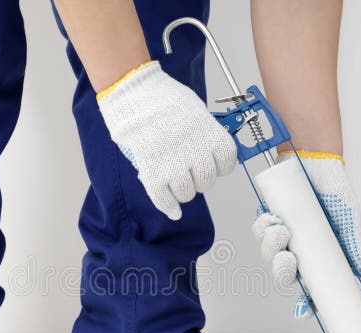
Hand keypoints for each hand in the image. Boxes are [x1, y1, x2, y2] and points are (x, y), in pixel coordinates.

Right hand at [97, 61, 236, 219]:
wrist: (133, 92)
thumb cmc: (161, 96)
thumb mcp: (194, 109)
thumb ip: (202, 131)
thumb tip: (206, 148)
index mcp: (209, 133)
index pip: (227, 161)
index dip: (221, 167)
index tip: (215, 166)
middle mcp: (196, 151)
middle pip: (207, 181)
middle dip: (200, 180)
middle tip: (191, 174)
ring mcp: (175, 164)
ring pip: (187, 193)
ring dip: (184, 192)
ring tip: (177, 184)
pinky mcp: (154, 172)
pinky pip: (164, 198)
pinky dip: (169, 207)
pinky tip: (173, 212)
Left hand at [254, 151, 360, 318]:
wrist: (317, 161)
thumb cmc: (335, 192)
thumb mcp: (349, 221)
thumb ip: (354, 247)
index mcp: (317, 256)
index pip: (310, 287)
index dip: (305, 303)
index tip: (303, 312)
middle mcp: (298, 248)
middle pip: (284, 273)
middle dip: (282, 270)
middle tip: (287, 257)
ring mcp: (282, 234)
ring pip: (269, 253)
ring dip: (271, 245)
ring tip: (282, 229)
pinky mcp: (269, 217)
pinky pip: (259, 230)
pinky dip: (262, 227)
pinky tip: (270, 218)